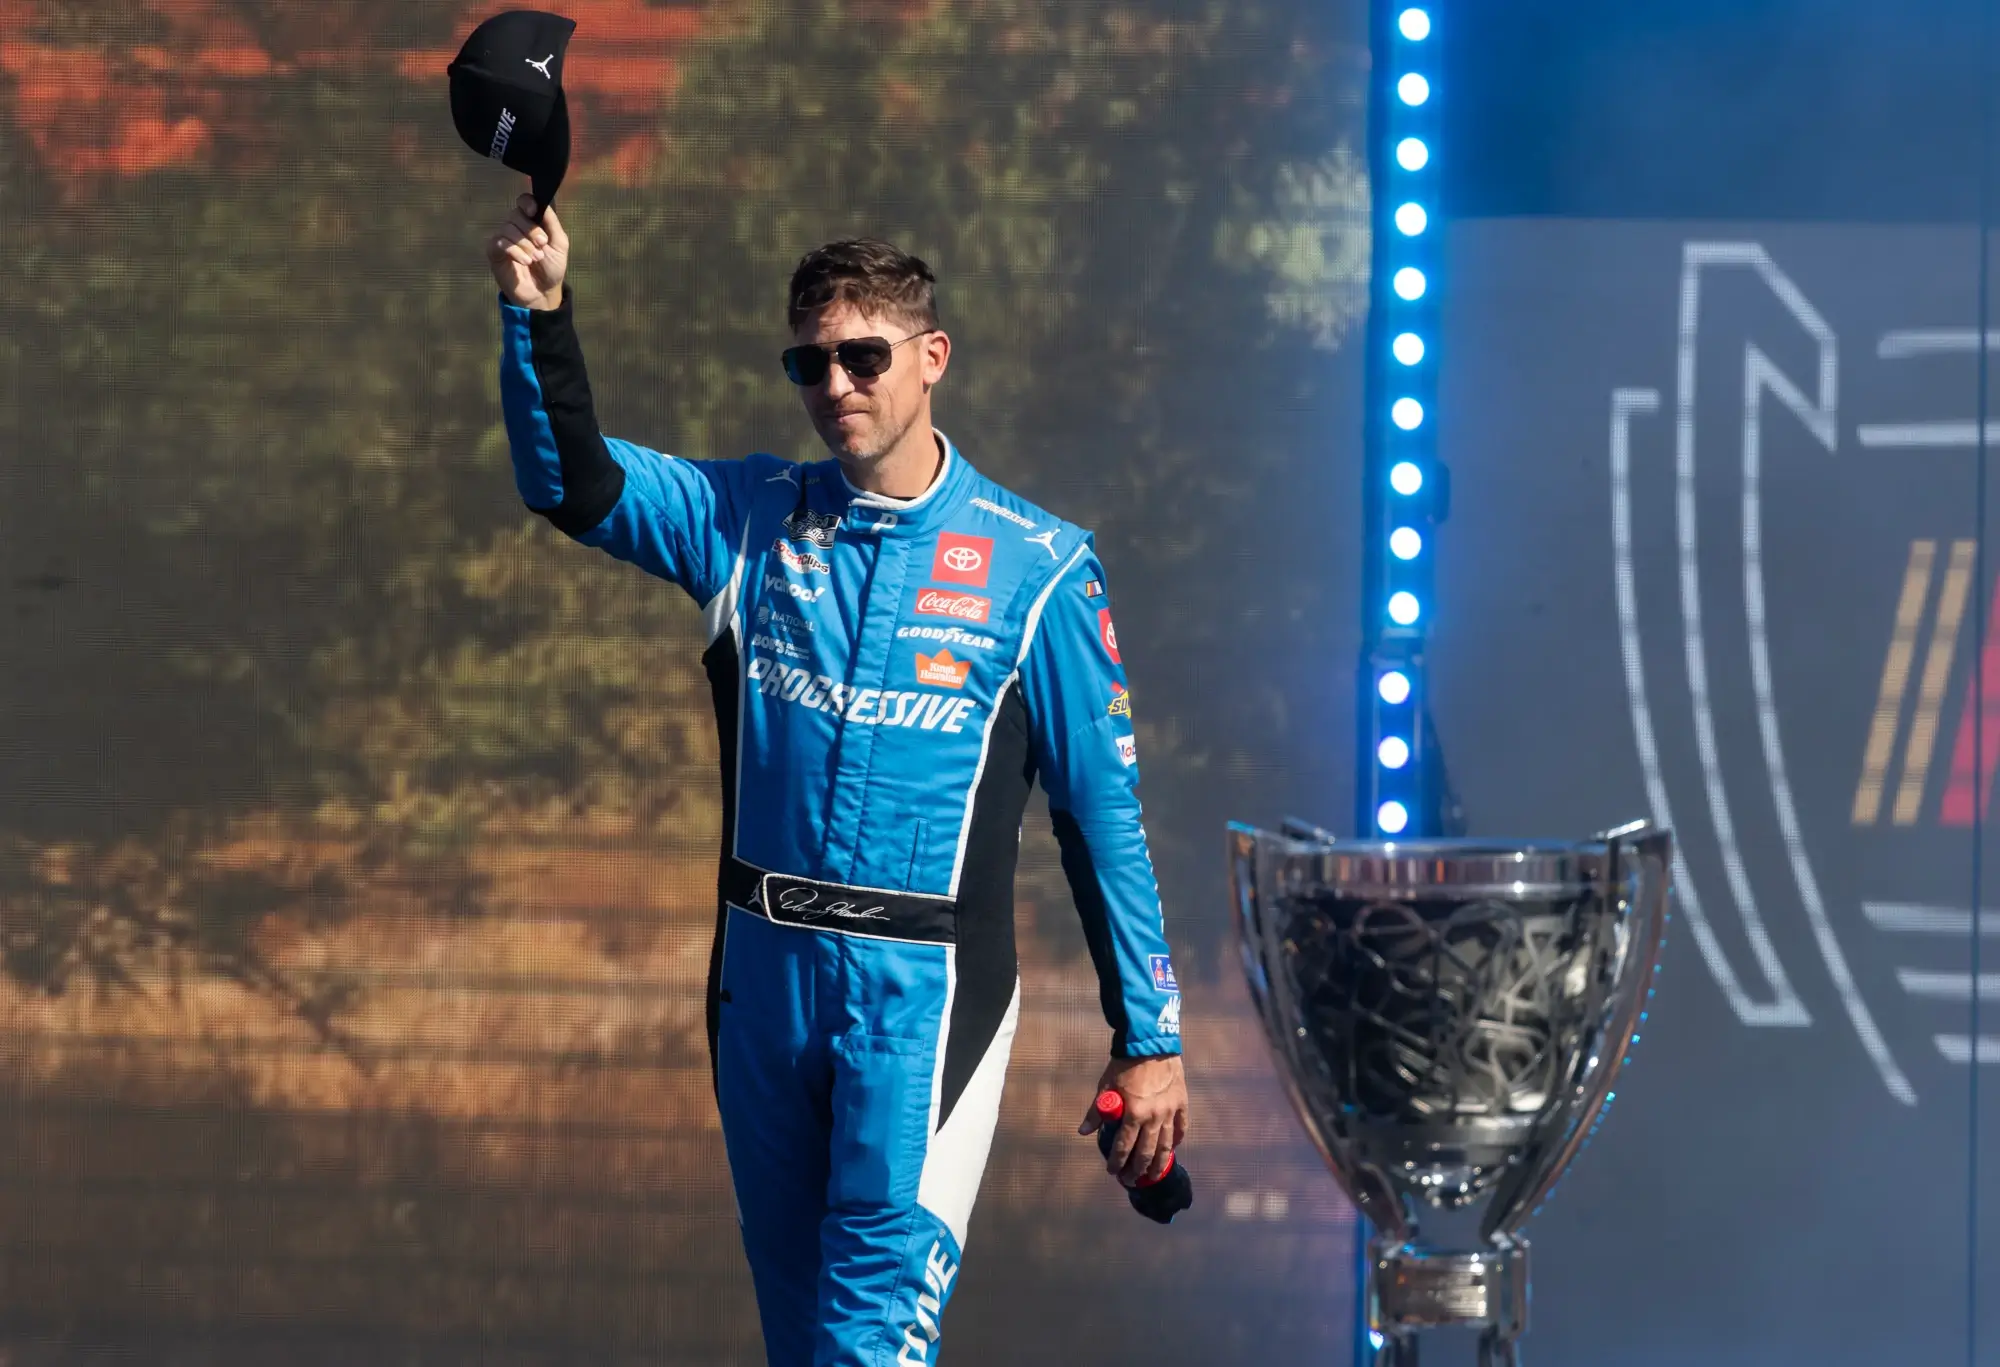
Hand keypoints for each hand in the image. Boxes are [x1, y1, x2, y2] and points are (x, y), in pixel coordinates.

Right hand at [485, 193, 567, 309]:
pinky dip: (514, 251)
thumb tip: (544, 203)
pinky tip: (525, 261)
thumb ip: (552, 222)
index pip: (523, 202)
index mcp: (531, 222)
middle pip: (515, 214)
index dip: (526, 202)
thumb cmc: (551, 268)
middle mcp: (515, 227)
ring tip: (535, 258)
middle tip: (542, 244)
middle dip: (530, 229)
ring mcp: (503, 238)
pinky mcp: (494, 252)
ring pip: (508, 228)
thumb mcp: (559, 244)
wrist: (543, 292)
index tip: (533, 211)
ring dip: (525, 243)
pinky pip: (500, 243)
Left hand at [1078, 1053, 1188, 1187]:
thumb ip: (1096, 1111)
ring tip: (1153, 1176)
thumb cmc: (1124, 1063)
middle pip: (1146, 1152)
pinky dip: (1176, 1141)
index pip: (1123, 1147)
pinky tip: (1172, 1150)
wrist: (1150, 1042)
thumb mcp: (1105, 1086)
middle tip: (1131, 1180)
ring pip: (1166, 1146)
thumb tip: (1083, 1131)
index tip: (1113, 1172)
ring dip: (1158, 1164)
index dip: (1117, 1162)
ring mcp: (1169, 1111)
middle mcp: (1153, 1117)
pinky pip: (1181, 1128)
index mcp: (1133, 1114)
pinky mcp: (1181, 1103)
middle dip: (1137, 1170)